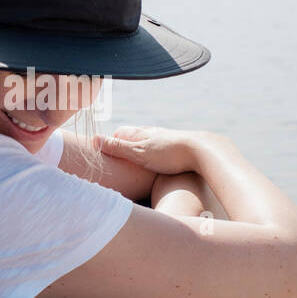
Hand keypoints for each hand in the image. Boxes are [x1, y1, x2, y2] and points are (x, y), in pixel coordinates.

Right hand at [93, 126, 208, 174]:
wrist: (202, 151)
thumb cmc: (169, 154)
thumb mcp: (138, 153)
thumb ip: (117, 148)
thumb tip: (93, 139)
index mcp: (141, 133)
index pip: (120, 133)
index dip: (111, 143)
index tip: (105, 154)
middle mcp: (154, 133)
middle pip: (134, 136)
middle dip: (125, 145)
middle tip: (119, 158)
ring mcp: (167, 139)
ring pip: (149, 143)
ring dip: (141, 151)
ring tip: (137, 163)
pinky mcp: (178, 148)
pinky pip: (162, 150)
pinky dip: (156, 156)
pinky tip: (160, 165)